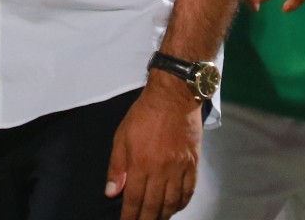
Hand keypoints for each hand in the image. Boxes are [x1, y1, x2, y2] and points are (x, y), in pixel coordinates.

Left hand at [104, 76, 201, 218]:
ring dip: (164, 215)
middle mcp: (161, 169)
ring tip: (157, 219)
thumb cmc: (144, 114)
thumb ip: (116, 166)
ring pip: (172, 202)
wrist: (174, 96)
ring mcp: (179, 167)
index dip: (129, 216)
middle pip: (153, 205)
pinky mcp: (193, 163)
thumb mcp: (122, 135)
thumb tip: (112, 192)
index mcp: (140, 163)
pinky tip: (175, 207)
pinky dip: (182, 203)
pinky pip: (188, 191)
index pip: (133, 199)